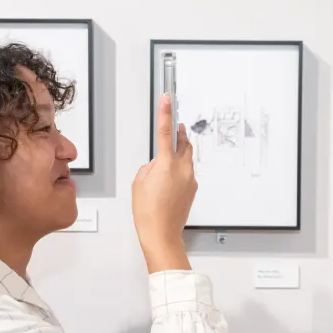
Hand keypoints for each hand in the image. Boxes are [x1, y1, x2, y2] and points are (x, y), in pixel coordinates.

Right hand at [132, 93, 196, 272]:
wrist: (162, 234)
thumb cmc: (148, 212)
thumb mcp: (139, 183)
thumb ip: (149, 167)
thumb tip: (157, 165)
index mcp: (167, 165)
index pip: (165, 132)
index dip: (166, 113)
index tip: (167, 99)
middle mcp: (183, 170)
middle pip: (184, 144)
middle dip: (179, 134)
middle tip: (176, 126)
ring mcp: (190, 180)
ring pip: (187, 159)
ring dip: (179, 154)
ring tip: (167, 159)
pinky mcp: (193, 189)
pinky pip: (187, 173)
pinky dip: (179, 170)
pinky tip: (168, 181)